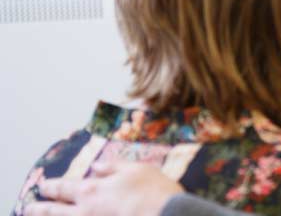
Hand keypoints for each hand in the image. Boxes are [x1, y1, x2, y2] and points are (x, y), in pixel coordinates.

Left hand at [24, 162, 182, 215]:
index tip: (43, 186)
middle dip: (39, 208)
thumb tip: (97, 167)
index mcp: (92, 190)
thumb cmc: (154, 191)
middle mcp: (85, 211)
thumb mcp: (137, 169)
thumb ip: (114, 167)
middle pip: (53, 211)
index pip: (64, 187)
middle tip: (29, 207)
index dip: (51, 186)